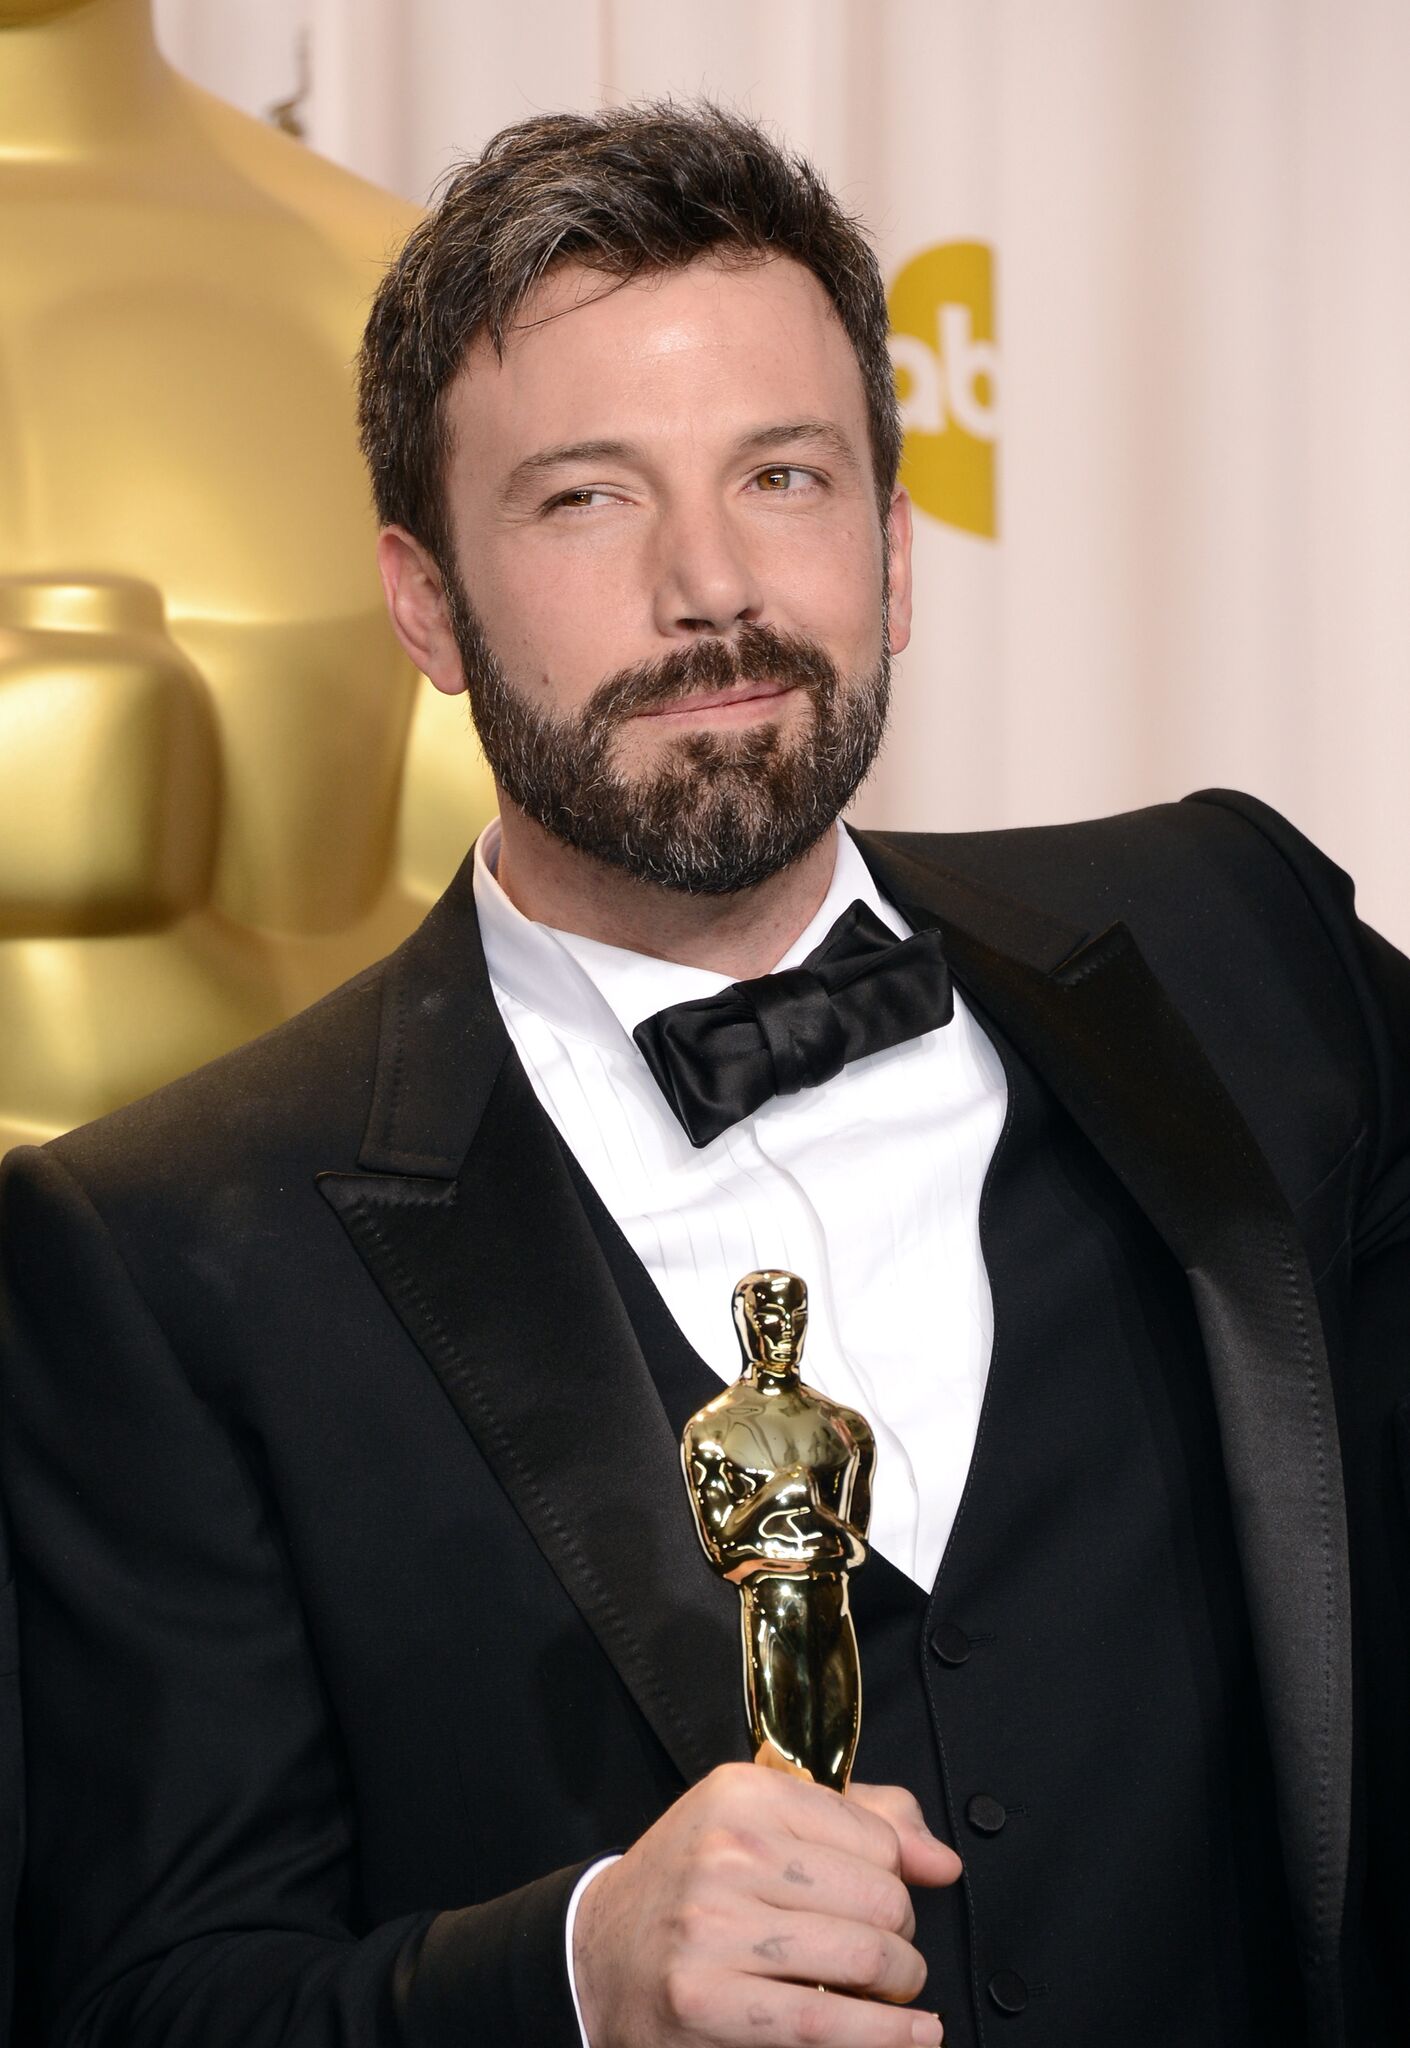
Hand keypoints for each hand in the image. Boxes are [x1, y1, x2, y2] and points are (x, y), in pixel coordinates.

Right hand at [572, 1763, 961, 2046]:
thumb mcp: (759, 1820)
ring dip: (899, 1985)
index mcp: (743, 1794)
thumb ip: (863, 1820)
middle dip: (901, 1935)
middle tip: (886, 1950)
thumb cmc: (693, 1884)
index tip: (884, 1897)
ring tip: (891, 1989)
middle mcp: (727, 1852)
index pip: (876, 1835)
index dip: (897, 1875)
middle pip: (882, 1899)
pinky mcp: (707, 2003)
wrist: (598, 1954)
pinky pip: (826, 2024)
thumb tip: (941, 1861)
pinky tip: (913, 2034)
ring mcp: (713, 1929)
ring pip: (866, 1958)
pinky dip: (886, 2036)